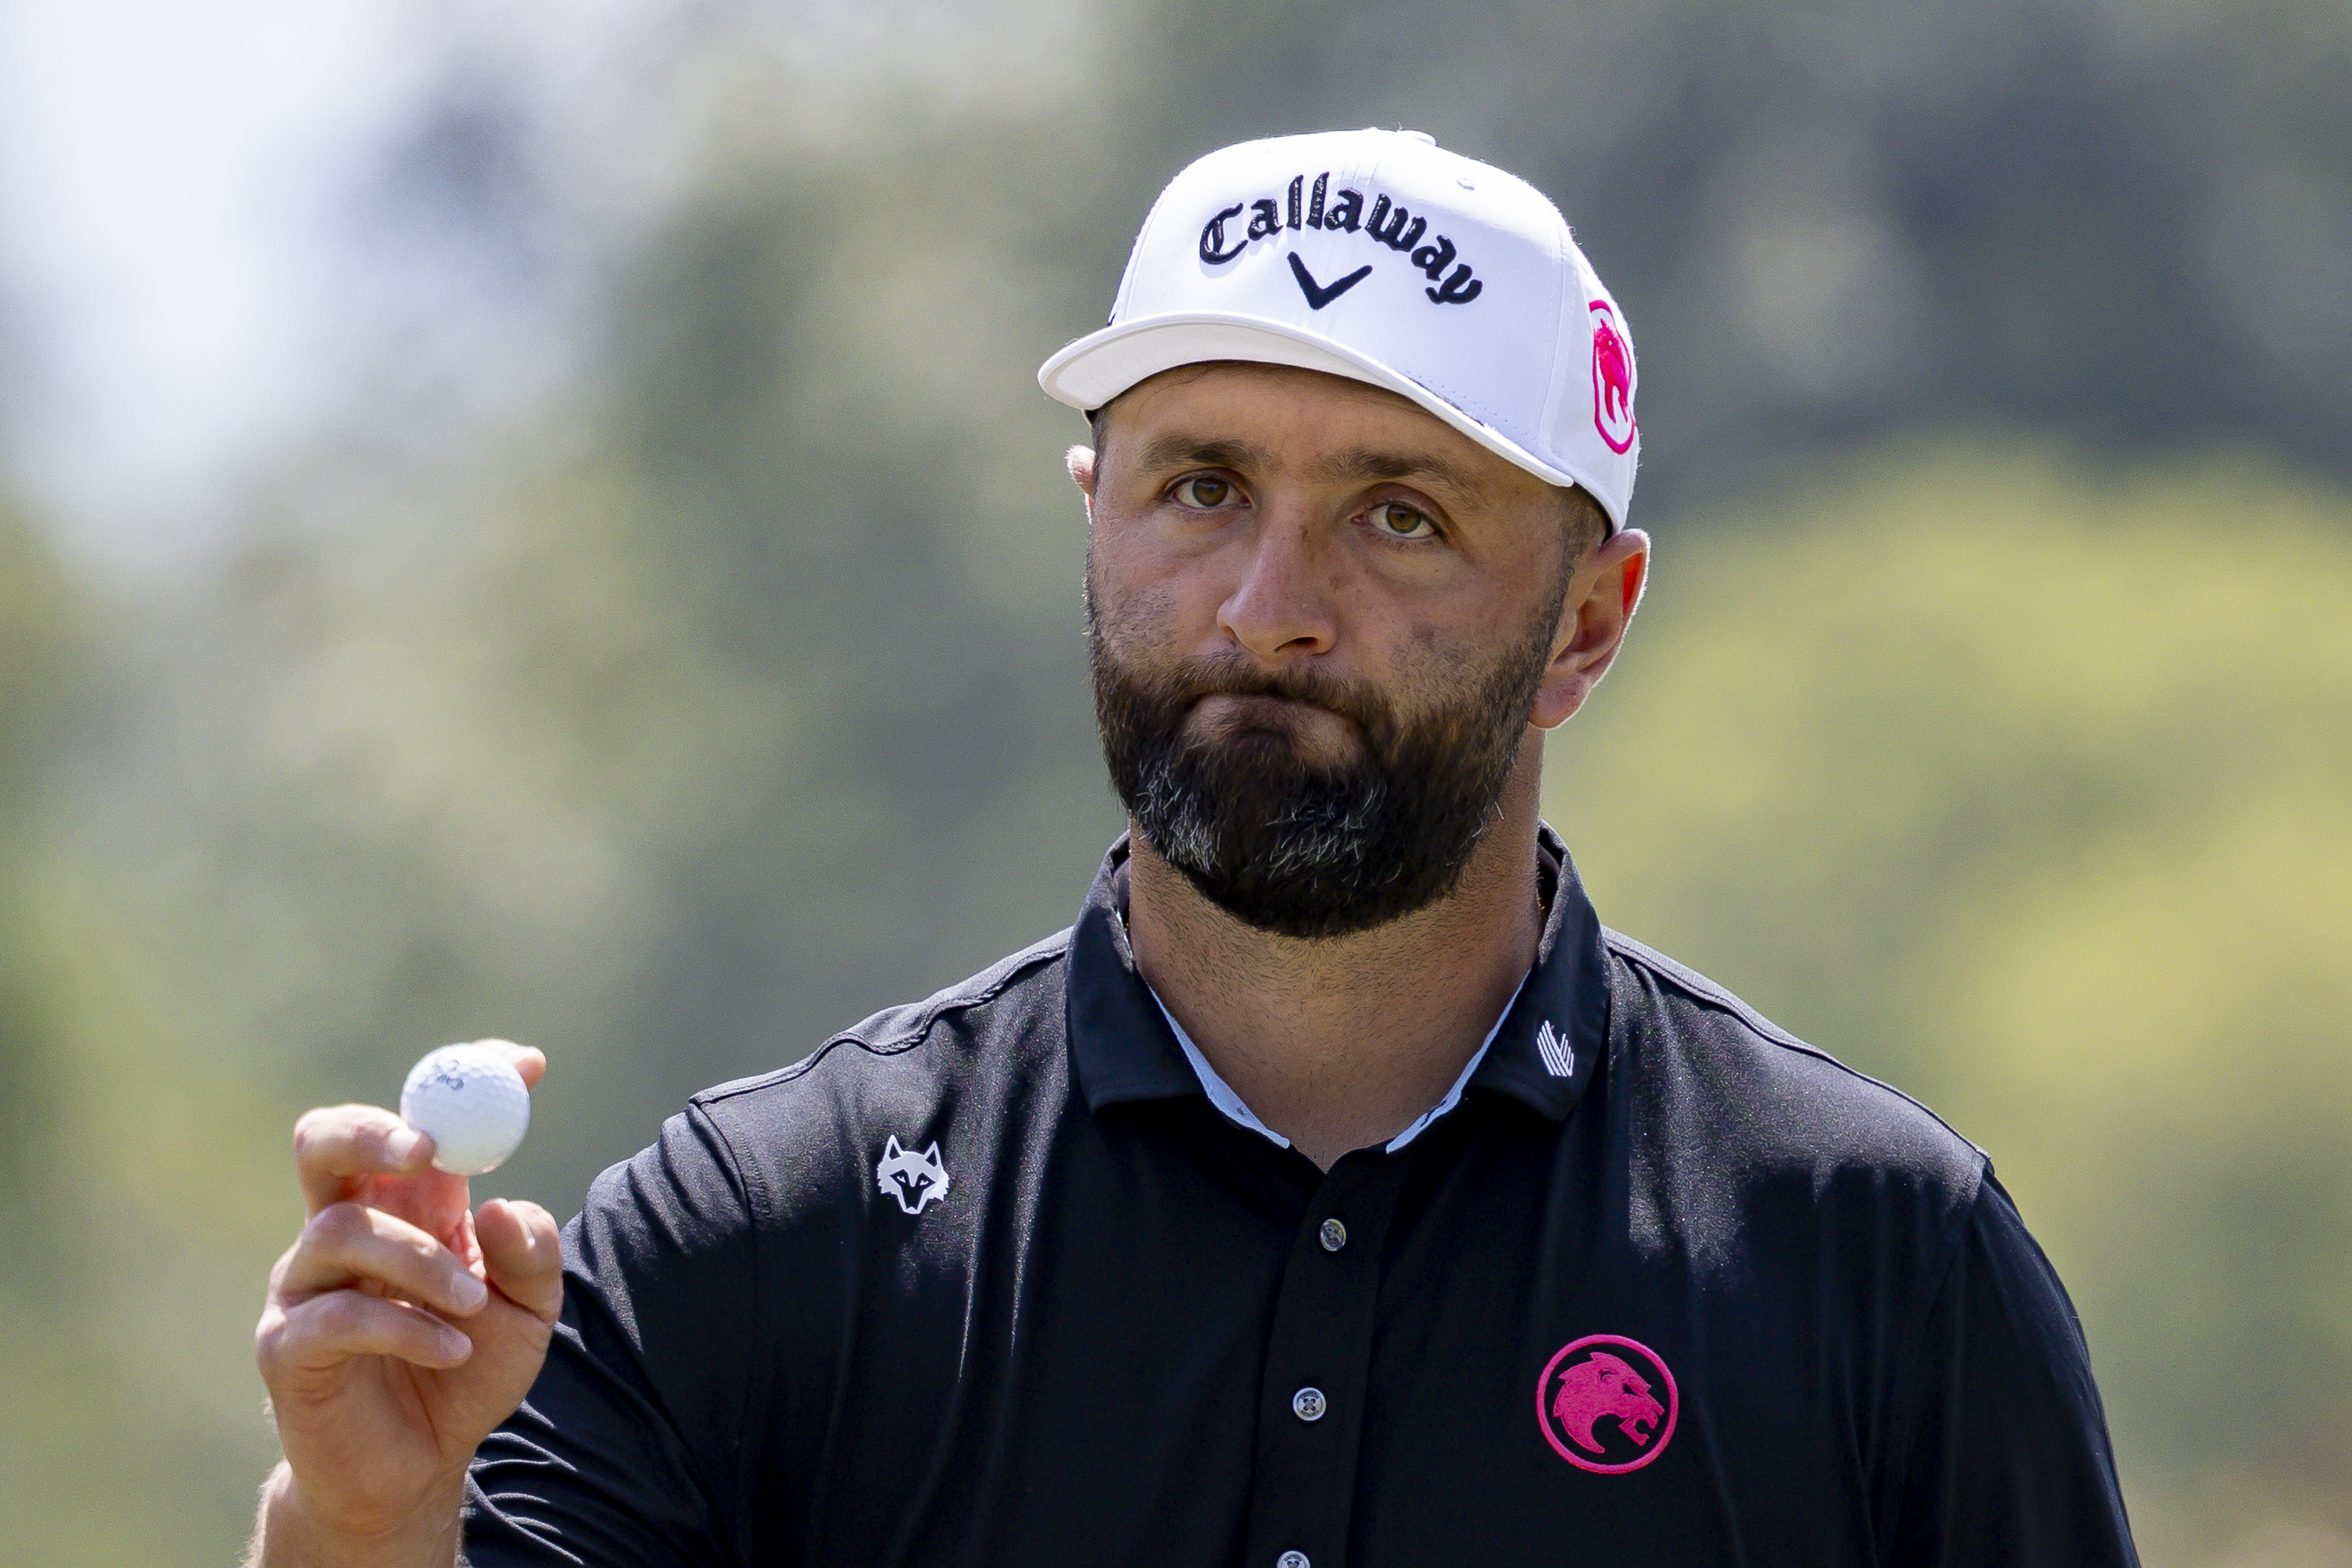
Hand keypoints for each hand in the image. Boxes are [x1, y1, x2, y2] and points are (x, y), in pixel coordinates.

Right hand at [252, 1042, 561, 1564]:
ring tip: (472, 1303)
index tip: (526, 1064)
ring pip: (342, 1229)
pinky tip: (454, 1348)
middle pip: (324, 1142)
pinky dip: (407, 1327)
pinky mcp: (286, 1346)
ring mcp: (305, 1285)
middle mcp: (343, 1227)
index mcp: (405, 1204)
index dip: (464, 1081)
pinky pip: (339, 1316)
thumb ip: (531, 1253)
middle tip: (428, 1149)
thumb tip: (506, 1202)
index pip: (416, 1116)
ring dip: (421, 1261)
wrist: (419, 1464)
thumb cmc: (469, 1365)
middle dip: (371, 1129)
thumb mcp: (530, 1309)